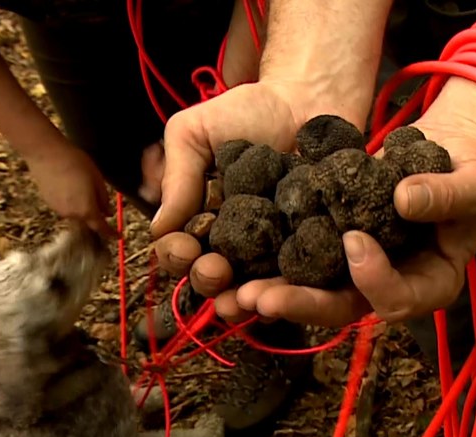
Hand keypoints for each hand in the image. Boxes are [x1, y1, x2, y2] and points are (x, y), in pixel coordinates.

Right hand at [26, 143, 115, 237]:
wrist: (45, 153)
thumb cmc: (75, 162)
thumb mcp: (97, 179)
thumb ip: (103, 199)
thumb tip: (108, 213)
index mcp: (86, 210)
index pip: (101, 228)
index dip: (111, 233)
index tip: (118, 236)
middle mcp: (71, 214)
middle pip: (87, 222)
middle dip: (96, 217)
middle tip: (101, 204)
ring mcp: (57, 209)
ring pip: (76, 214)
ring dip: (83, 208)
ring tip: (84, 188)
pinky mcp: (48, 202)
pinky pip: (65, 207)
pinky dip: (72, 202)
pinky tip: (71, 187)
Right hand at [152, 80, 368, 316]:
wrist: (309, 97)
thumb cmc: (248, 113)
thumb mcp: (195, 133)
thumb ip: (177, 176)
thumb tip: (158, 228)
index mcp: (202, 221)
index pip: (180, 251)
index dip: (176, 256)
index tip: (183, 246)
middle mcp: (236, 243)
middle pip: (214, 279)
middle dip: (208, 280)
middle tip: (215, 268)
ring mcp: (276, 250)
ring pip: (255, 289)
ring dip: (245, 299)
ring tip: (244, 298)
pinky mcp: (317, 251)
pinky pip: (303, 280)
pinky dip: (292, 291)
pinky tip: (284, 293)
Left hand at [227, 78, 475, 326]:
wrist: (448, 152)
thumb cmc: (472, 172)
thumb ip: (447, 195)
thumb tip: (403, 200)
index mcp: (431, 284)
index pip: (398, 299)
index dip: (374, 278)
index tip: (353, 239)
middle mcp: (390, 285)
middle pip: (345, 307)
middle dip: (302, 304)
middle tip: (261, 297)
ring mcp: (358, 269)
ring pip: (315, 290)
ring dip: (276, 292)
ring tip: (236, 291)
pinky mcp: (333, 245)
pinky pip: (301, 258)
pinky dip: (270, 259)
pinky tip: (235, 256)